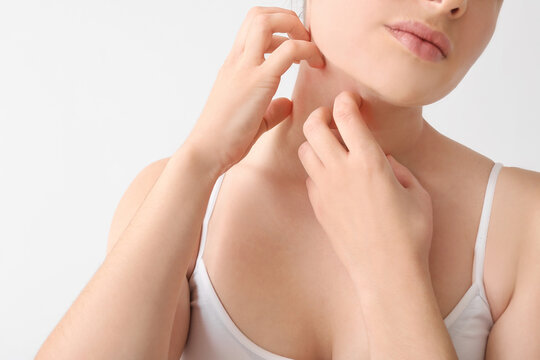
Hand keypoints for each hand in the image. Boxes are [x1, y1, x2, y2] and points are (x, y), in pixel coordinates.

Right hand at [184, 6, 324, 174]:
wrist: (205, 152)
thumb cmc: (224, 140)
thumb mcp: (252, 119)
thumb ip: (271, 108)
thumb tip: (288, 103)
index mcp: (234, 66)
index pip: (253, 26)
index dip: (279, 26)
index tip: (296, 45)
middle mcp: (237, 61)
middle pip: (258, 15)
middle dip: (288, 19)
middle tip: (305, 41)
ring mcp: (244, 69)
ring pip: (267, 22)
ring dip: (295, 28)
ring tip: (310, 50)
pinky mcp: (256, 83)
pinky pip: (287, 51)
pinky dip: (307, 51)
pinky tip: (316, 66)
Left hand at [297, 91, 433, 272]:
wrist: (387, 271)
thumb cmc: (410, 234)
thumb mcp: (416, 192)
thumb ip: (397, 168)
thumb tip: (382, 159)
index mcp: (369, 161)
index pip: (347, 116)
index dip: (345, 100)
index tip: (349, 98)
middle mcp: (341, 171)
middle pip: (314, 127)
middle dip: (320, 114)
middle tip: (331, 116)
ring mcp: (325, 189)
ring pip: (305, 151)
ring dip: (315, 142)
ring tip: (331, 147)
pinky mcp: (318, 207)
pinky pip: (309, 177)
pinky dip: (317, 169)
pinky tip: (333, 177)